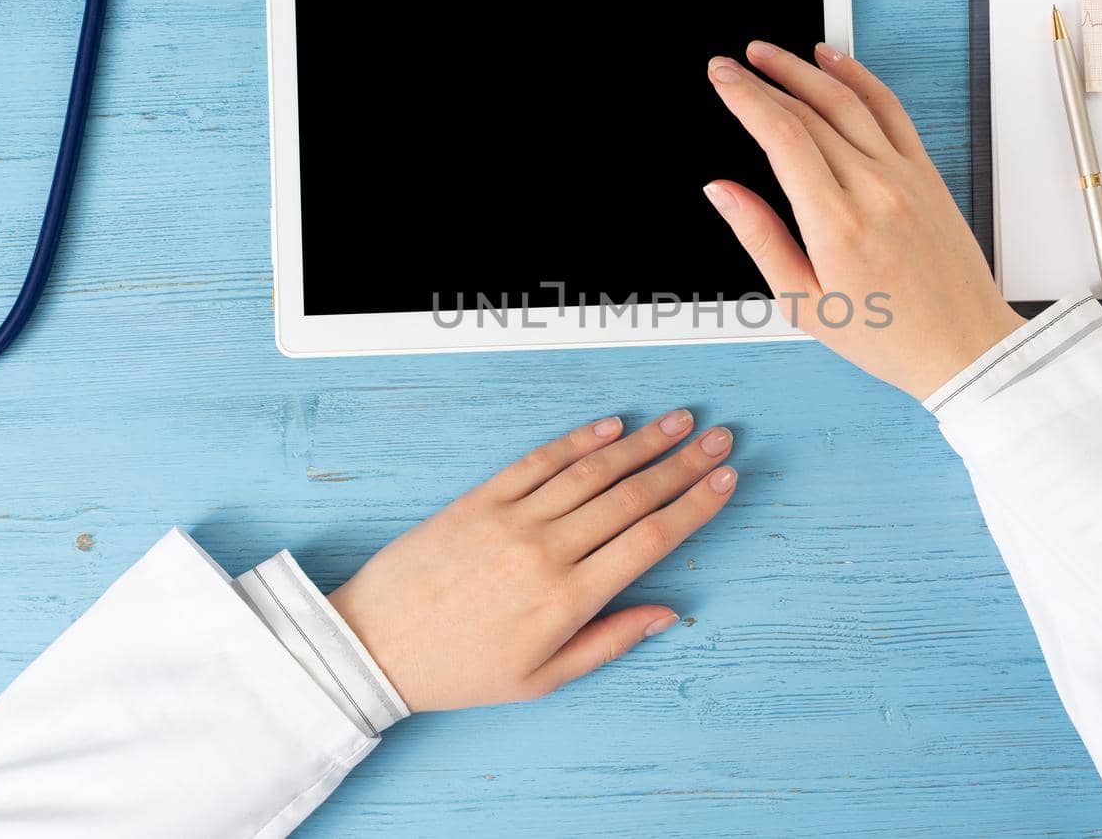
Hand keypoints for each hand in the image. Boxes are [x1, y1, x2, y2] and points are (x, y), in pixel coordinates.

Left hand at [329, 411, 736, 711]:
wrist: (376, 645)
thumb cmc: (460, 670)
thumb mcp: (541, 678)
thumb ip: (609, 642)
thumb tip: (668, 613)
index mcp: (567, 599)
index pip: (650, 539)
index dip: (695, 505)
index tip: (726, 479)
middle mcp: (546, 551)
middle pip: (632, 496)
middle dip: (683, 464)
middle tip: (720, 438)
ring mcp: (512, 519)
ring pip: (592, 471)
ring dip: (642, 443)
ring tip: (679, 422)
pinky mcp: (480, 499)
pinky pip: (539, 462)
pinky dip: (578, 441)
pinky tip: (611, 426)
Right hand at [704, 41, 1022, 400]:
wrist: (963, 347)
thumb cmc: (887, 336)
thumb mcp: (804, 303)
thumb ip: (760, 238)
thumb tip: (722, 191)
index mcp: (837, 225)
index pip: (782, 137)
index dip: (745, 98)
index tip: (721, 78)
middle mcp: (874, 190)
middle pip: (810, 112)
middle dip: (763, 80)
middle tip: (730, 64)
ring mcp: (905, 177)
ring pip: (848, 101)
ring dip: (804, 68)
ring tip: (770, 53)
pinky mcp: (928, 175)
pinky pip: (891, 111)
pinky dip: (859, 78)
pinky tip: (833, 62)